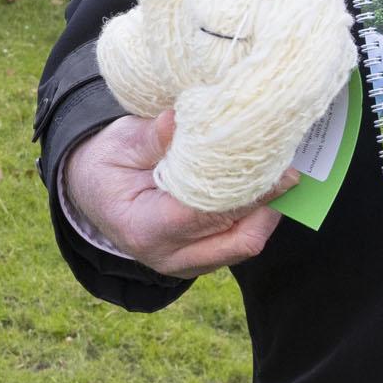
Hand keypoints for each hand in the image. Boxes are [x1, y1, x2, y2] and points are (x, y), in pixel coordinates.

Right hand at [62, 109, 285, 277]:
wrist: (93, 192)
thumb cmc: (105, 164)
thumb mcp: (118, 143)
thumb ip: (152, 137)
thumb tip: (178, 118)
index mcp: (144, 229)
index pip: (205, 214)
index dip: (244, 190)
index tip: (274, 165)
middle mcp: (169, 256)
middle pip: (237, 238)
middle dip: (268, 204)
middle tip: (289, 168)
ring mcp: (187, 264)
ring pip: (245, 244)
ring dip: (267, 211)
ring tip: (282, 174)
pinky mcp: (201, 259)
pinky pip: (240, 241)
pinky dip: (256, 215)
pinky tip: (264, 186)